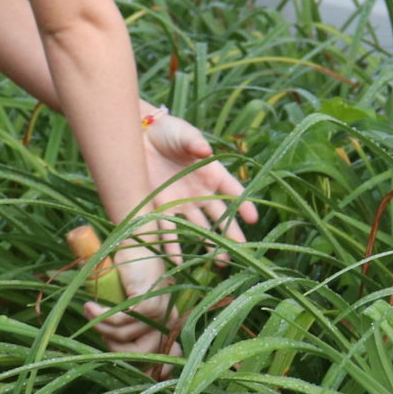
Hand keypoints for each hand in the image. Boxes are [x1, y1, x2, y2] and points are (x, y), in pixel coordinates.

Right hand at [85, 221, 181, 376]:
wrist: (133, 240)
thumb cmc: (128, 269)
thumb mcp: (127, 301)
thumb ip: (125, 322)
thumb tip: (114, 350)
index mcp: (164, 320)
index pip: (160, 356)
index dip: (142, 368)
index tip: (125, 368)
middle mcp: (166, 317)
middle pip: (140, 354)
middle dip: (113, 348)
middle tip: (97, 332)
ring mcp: (159, 310)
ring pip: (124, 337)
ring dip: (101, 328)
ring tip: (89, 312)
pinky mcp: (147, 300)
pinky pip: (120, 321)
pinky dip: (100, 316)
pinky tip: (90, 307)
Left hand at [141, 109, 258, 253]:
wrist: (139, 134)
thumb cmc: (168, 131)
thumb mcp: (184, 134)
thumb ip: (195, 143)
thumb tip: (205, 151)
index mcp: (211, 173)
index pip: (233, 191)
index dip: (244, 205)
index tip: (253, 219)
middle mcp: (199, 191)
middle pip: (219, 215)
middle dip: (231, 233)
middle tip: (242, 250)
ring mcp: (180, 201)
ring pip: (198, 227)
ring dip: (208, 243)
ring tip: (218, 262)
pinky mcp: (159, 207)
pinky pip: (168, 230)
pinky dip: (172, 246)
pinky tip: (179, 262)